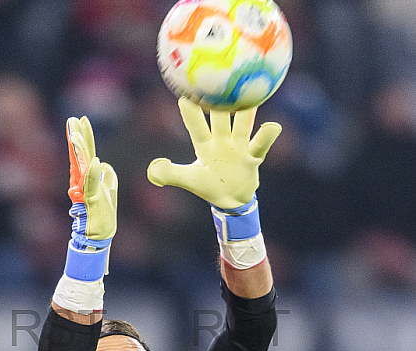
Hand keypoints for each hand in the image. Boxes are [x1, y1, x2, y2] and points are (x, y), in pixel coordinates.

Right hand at [66, 116, 117, 240]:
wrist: (100, 235)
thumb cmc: (103, 216)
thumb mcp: (109, 191)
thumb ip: (106, 177)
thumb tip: (104, 164)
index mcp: (90, 178)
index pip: (87, 153)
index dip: (85, 137)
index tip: (81, 119)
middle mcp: (84, 182)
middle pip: (81, 156)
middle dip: (77, 137)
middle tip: (72, 119)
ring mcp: (85, 191)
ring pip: (82, 168)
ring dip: (80, 151)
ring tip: (75, 135)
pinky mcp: (90, 201)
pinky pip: (91, 185)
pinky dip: (93, 174)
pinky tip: (95, 161)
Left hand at [147, 97, 280, 209]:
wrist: (232, 199)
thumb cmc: (209, 186)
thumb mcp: (189, 180)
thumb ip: (170, 175)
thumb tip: (152, 171)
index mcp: (205, 145)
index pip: (196, 125)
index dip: (190, 111)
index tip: (184, 93)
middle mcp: (222, 140)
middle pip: (220, 118)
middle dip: (219, 100)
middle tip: (219, 76)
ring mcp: (239, 146)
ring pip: (242, 125)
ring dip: (245, 112)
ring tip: (250, 92)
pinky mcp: (253, 157)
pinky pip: (260, 145)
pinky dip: (267, 137)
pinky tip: (273, 127)